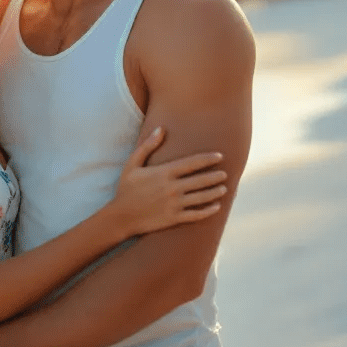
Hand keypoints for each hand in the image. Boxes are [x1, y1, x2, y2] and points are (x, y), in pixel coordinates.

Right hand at [109, 127, 227, 237]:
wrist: (121, 216)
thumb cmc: (126, 189)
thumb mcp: (132, 164)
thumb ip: (147, 146)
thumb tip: (161, 129)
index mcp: (164, 173)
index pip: (192, 163)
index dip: (208, 159)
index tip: (220, 156)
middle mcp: (172, 188)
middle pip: (201, 180)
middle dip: (215, 176)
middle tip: (225, 173)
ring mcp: (174, 204)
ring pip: (201, 197)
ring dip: (215, 192)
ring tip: (224, 188)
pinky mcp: (174, 218)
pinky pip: (196, 214)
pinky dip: (208, 211)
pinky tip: (216, 207)